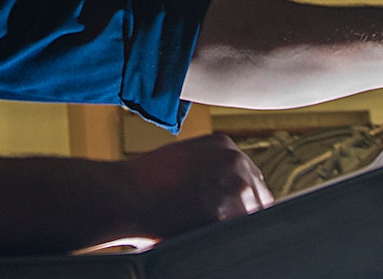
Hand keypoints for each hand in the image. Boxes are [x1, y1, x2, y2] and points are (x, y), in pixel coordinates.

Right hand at [118, 132, 273, 238]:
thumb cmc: (144, 181)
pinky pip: (241, 233)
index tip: (229, 208)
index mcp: (224, 145)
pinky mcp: (228, 213)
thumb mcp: (184, 158)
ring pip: (252, 217)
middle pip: (257, 197)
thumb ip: (211, 168)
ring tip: (204, 227)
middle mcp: (235, 161)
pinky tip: (205, 235)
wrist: (125, 195)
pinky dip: (227, 238)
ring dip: (234, 225)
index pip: (251, 178)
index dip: (240, 198)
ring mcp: (235, 187)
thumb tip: (226, 191)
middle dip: (241, 211)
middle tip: (215, 221)